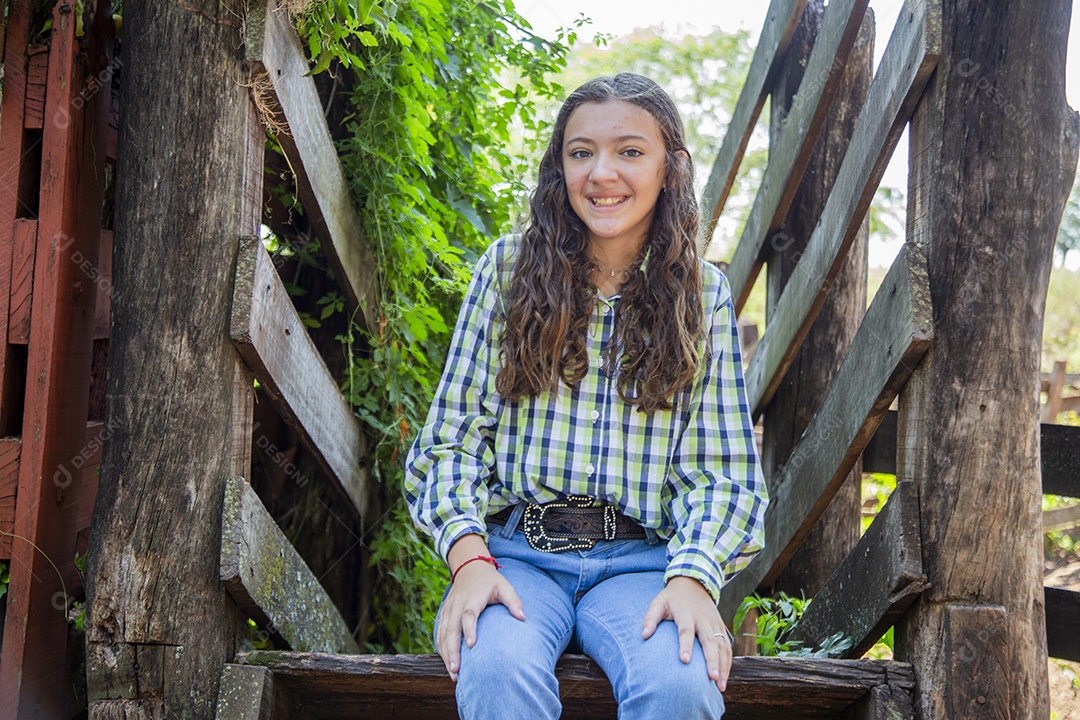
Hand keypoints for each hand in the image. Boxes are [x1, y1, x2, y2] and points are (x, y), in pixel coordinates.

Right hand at [437, 535, 524, 681]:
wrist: (469, 568)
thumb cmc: (490, 581)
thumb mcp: (504, 586)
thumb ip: (513, 601)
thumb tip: (523, 618)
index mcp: (472, 598)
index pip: (468, 614)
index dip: (469, 629)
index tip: (471, 645)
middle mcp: (457, 604)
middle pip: (451, 628)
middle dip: (453, 650)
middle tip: (457, 670)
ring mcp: (448, 610)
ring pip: (442, 634)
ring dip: (446, 654)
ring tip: (453, 673)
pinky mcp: (444, 614)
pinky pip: (439, 633)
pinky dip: (441, 648)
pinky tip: (447, 663)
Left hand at [641, 576, 730, 692]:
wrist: (693, 584)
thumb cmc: (672, 598)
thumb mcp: (658, 603)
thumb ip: (650, 618)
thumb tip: (644, 635)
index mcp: (686, 613)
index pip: (686, 631)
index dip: (685, 645)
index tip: (684, 661)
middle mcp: (703, 619)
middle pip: (709, 641)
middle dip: (712, 660)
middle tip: (712, 678)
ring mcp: (715, 624)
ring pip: (722, 646)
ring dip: (723, 666)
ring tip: (720, 686)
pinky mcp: (721, 628)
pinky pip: (727, 647)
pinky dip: (728, 663)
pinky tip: (724, 679)